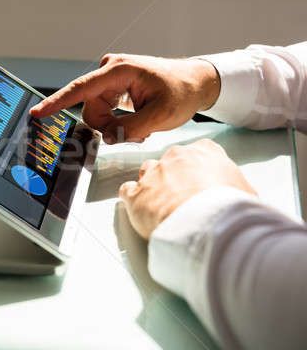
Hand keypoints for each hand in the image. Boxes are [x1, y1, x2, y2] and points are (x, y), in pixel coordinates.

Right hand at [30, 54, 220, 142]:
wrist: (195, 82)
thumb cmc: (181, 91)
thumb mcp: (160, 115)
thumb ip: (130, 129)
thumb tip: (106, 137)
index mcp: (119, 70)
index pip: (81, 88)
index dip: (57, 102)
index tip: (38, 112)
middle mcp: (110, 70)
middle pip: (91, 109)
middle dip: (108, 127)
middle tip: (135, 134)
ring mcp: (110, 78)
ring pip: (96, 113)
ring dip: (114, 126)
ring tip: (139, 127)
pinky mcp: (112, 86)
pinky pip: (103, 110)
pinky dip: (116, 121)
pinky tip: (135, 121)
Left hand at [118, 139, 256, 238]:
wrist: (205, 223)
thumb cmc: (228, 206)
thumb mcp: (246, 194)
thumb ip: (239, 190)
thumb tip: (244, 202)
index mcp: (205, 152)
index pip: (200, 152)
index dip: (199, 169)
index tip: (201, 181)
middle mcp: (175, 157)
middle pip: (171, 161)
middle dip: (174, 177)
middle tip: (183, 198)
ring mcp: (153, 173)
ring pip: (146, 172)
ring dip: (151, 186)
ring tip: (161, 206)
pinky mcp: (136, 193)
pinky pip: (127, 191)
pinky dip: (132, 200)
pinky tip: (141, 211)